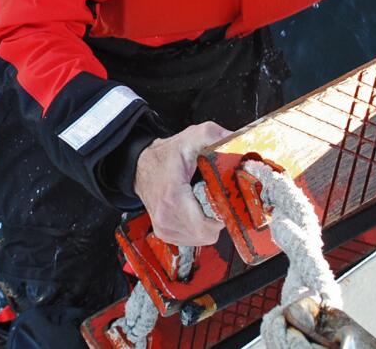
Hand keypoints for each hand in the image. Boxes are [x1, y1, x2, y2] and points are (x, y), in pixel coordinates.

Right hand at [134, 121, 230, 245]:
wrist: (140, 165)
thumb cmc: (165, 155)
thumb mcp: (190, 137)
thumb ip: (214, 135)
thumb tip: (235, 139)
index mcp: (173, 197)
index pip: (205, 227)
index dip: (222, 217)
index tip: (225, 201)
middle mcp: (166, 218)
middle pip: (206, 235)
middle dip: (218, 219)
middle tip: (218, 201)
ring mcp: (164, 228)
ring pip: (200, 239)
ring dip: (208, 225)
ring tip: (206, 205)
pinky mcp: (164, 233)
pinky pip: (191, 240)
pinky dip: (198, 229)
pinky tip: (197, 212)